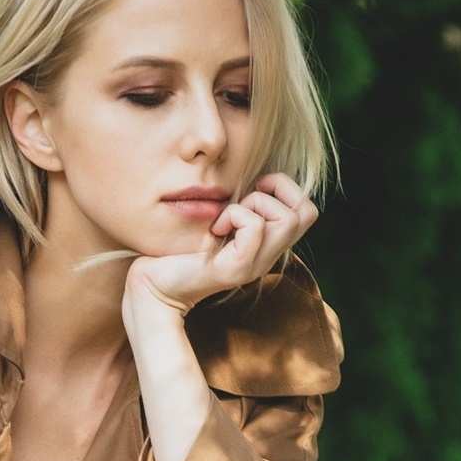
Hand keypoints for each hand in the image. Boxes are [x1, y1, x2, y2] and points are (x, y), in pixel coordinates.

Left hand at [126, 173, 317, 313]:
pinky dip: (234, 215)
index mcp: (266, 245)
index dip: (284, 188)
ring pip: (287, 219)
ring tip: (225, 217)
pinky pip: (254, 226)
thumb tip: (251, 174)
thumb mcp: (216, 220)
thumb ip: (237, 204)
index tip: (250, 190)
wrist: (152, 285)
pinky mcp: (236, 269)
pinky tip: (214, 228)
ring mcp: (255, 265)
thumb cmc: (178, 249)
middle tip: (241, 201)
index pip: (307, 210)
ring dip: (254, 204)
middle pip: (307, 213)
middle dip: (276, 191)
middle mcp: (267, 257)